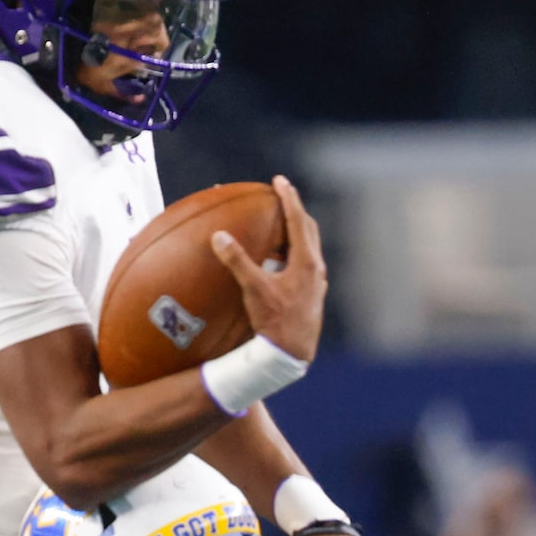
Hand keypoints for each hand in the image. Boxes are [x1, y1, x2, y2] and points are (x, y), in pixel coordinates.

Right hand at [213, 175, 326, 362]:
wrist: (292, 354)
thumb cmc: (276, 322)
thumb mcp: (254, 290)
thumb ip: (237, 261)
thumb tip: (218, 236)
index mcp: (306, 262)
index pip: (298, 220)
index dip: (288, 198)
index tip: (280, 181)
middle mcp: (316, 269)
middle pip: (308, 230)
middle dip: (295, 210)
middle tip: (282, 196)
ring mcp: (317, 283)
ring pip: (309, 247)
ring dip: (296, 231)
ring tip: (281, 223)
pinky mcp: (313, 294)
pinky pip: (306, 263)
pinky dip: (295, 251)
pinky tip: (282, 260)